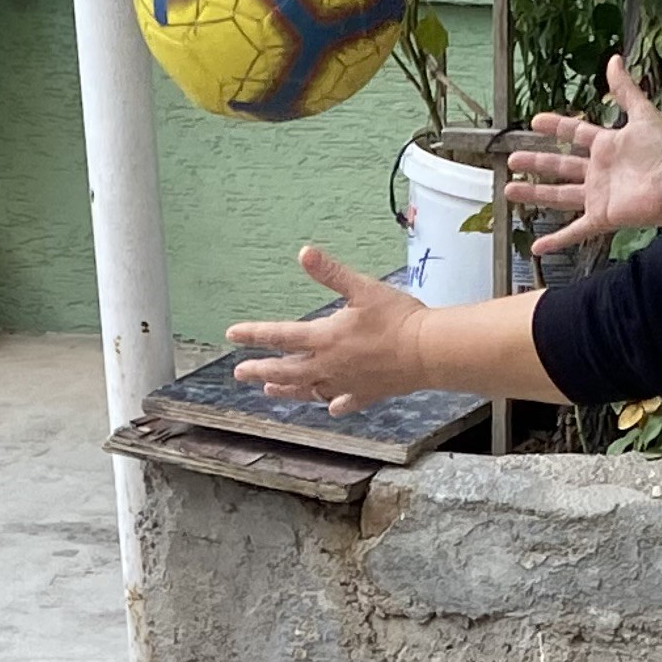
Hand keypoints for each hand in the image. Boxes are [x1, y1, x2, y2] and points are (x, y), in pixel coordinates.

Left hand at [228, 247, 426, 412]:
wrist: (429, 351)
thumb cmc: (397, 318)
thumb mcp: (362, 288)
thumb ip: (331, 273)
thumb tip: (305, 253)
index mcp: (325, 338)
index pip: (281, 336)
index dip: (255, 334)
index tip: (232, 335)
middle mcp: (330, 365)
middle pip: (287, 370)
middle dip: (261, 369)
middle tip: (239, 373)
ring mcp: (347, 383)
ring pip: (309, 390)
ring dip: (287, 390)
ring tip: (269, 391)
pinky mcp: (367, 393)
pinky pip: (345, 402)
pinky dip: (335, 404)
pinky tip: (331, 408)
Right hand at [508, 57, 661, 254]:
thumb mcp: (643, 114)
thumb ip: (626, 90)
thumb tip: (614, 60)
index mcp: (606, 146)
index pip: (575, 133)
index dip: (556, 126)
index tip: (535, 121)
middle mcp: (598, 172)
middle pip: (560, 166)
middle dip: (536, 163)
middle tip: (512, 159)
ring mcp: (597, 196)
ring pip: (559, 196)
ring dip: (535, 195)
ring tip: (509, 191)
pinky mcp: (601, 217)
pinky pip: (574, 231)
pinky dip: (556, 241)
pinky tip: (537, 248)